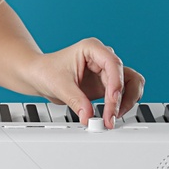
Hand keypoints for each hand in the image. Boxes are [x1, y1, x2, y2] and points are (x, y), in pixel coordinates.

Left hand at [19, 38, 143, 128]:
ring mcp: (106, 72)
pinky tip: (111, 116)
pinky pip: (123, 95)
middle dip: (122, 98)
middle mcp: (102, 59)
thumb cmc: (45, 71)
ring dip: (126, 103)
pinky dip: (121, 106)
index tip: (112, 100)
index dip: (116, 83)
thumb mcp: (59, 85)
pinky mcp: (106, 85)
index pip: (113, 63)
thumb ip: (75, 101)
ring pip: (130, 85)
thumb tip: (89, 116)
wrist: (38, 75)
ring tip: (112, 118)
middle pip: (126, 76)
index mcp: (92, 49)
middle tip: (111, 116)